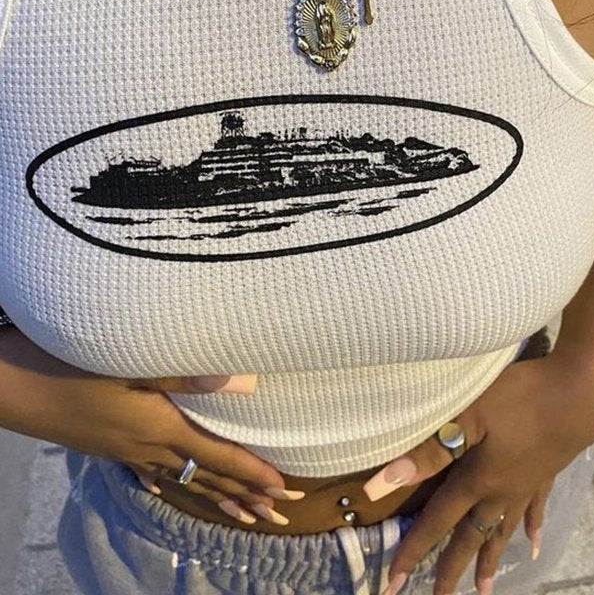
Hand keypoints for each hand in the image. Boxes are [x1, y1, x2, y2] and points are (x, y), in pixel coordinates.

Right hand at [0, 328, 301, 526]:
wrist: (12, 385)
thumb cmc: (69, 364)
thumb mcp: (129, 361)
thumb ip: (187, 374)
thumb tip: (244, 381)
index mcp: (157, 427)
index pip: (216, 457)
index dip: (252, 473)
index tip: (283, 490)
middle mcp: (145, 447)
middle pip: (204, 478)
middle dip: (245, 495)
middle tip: (280, 514)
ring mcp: (124, 450)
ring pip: (180, 480)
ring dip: (216, 496)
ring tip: (243, 516)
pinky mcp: (107, 445)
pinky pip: (150, 473)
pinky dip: (172, 483)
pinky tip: (171, 488)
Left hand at [361, 352, 593, 594]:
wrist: (579, 392)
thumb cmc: (520, 399)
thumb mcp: (467, 416)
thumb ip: (428, 451)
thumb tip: (381, 483)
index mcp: (476, 481)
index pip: (436, 523)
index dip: (413, 552)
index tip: (393, 584)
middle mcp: (500, 492)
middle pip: (470, 538)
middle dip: (451, 569)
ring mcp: (525, 485)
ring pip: (502, 531)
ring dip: (490, 559)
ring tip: (484, 589)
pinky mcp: (545, 473)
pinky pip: (534, 510)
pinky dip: (531, 528)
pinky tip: (534, 543)